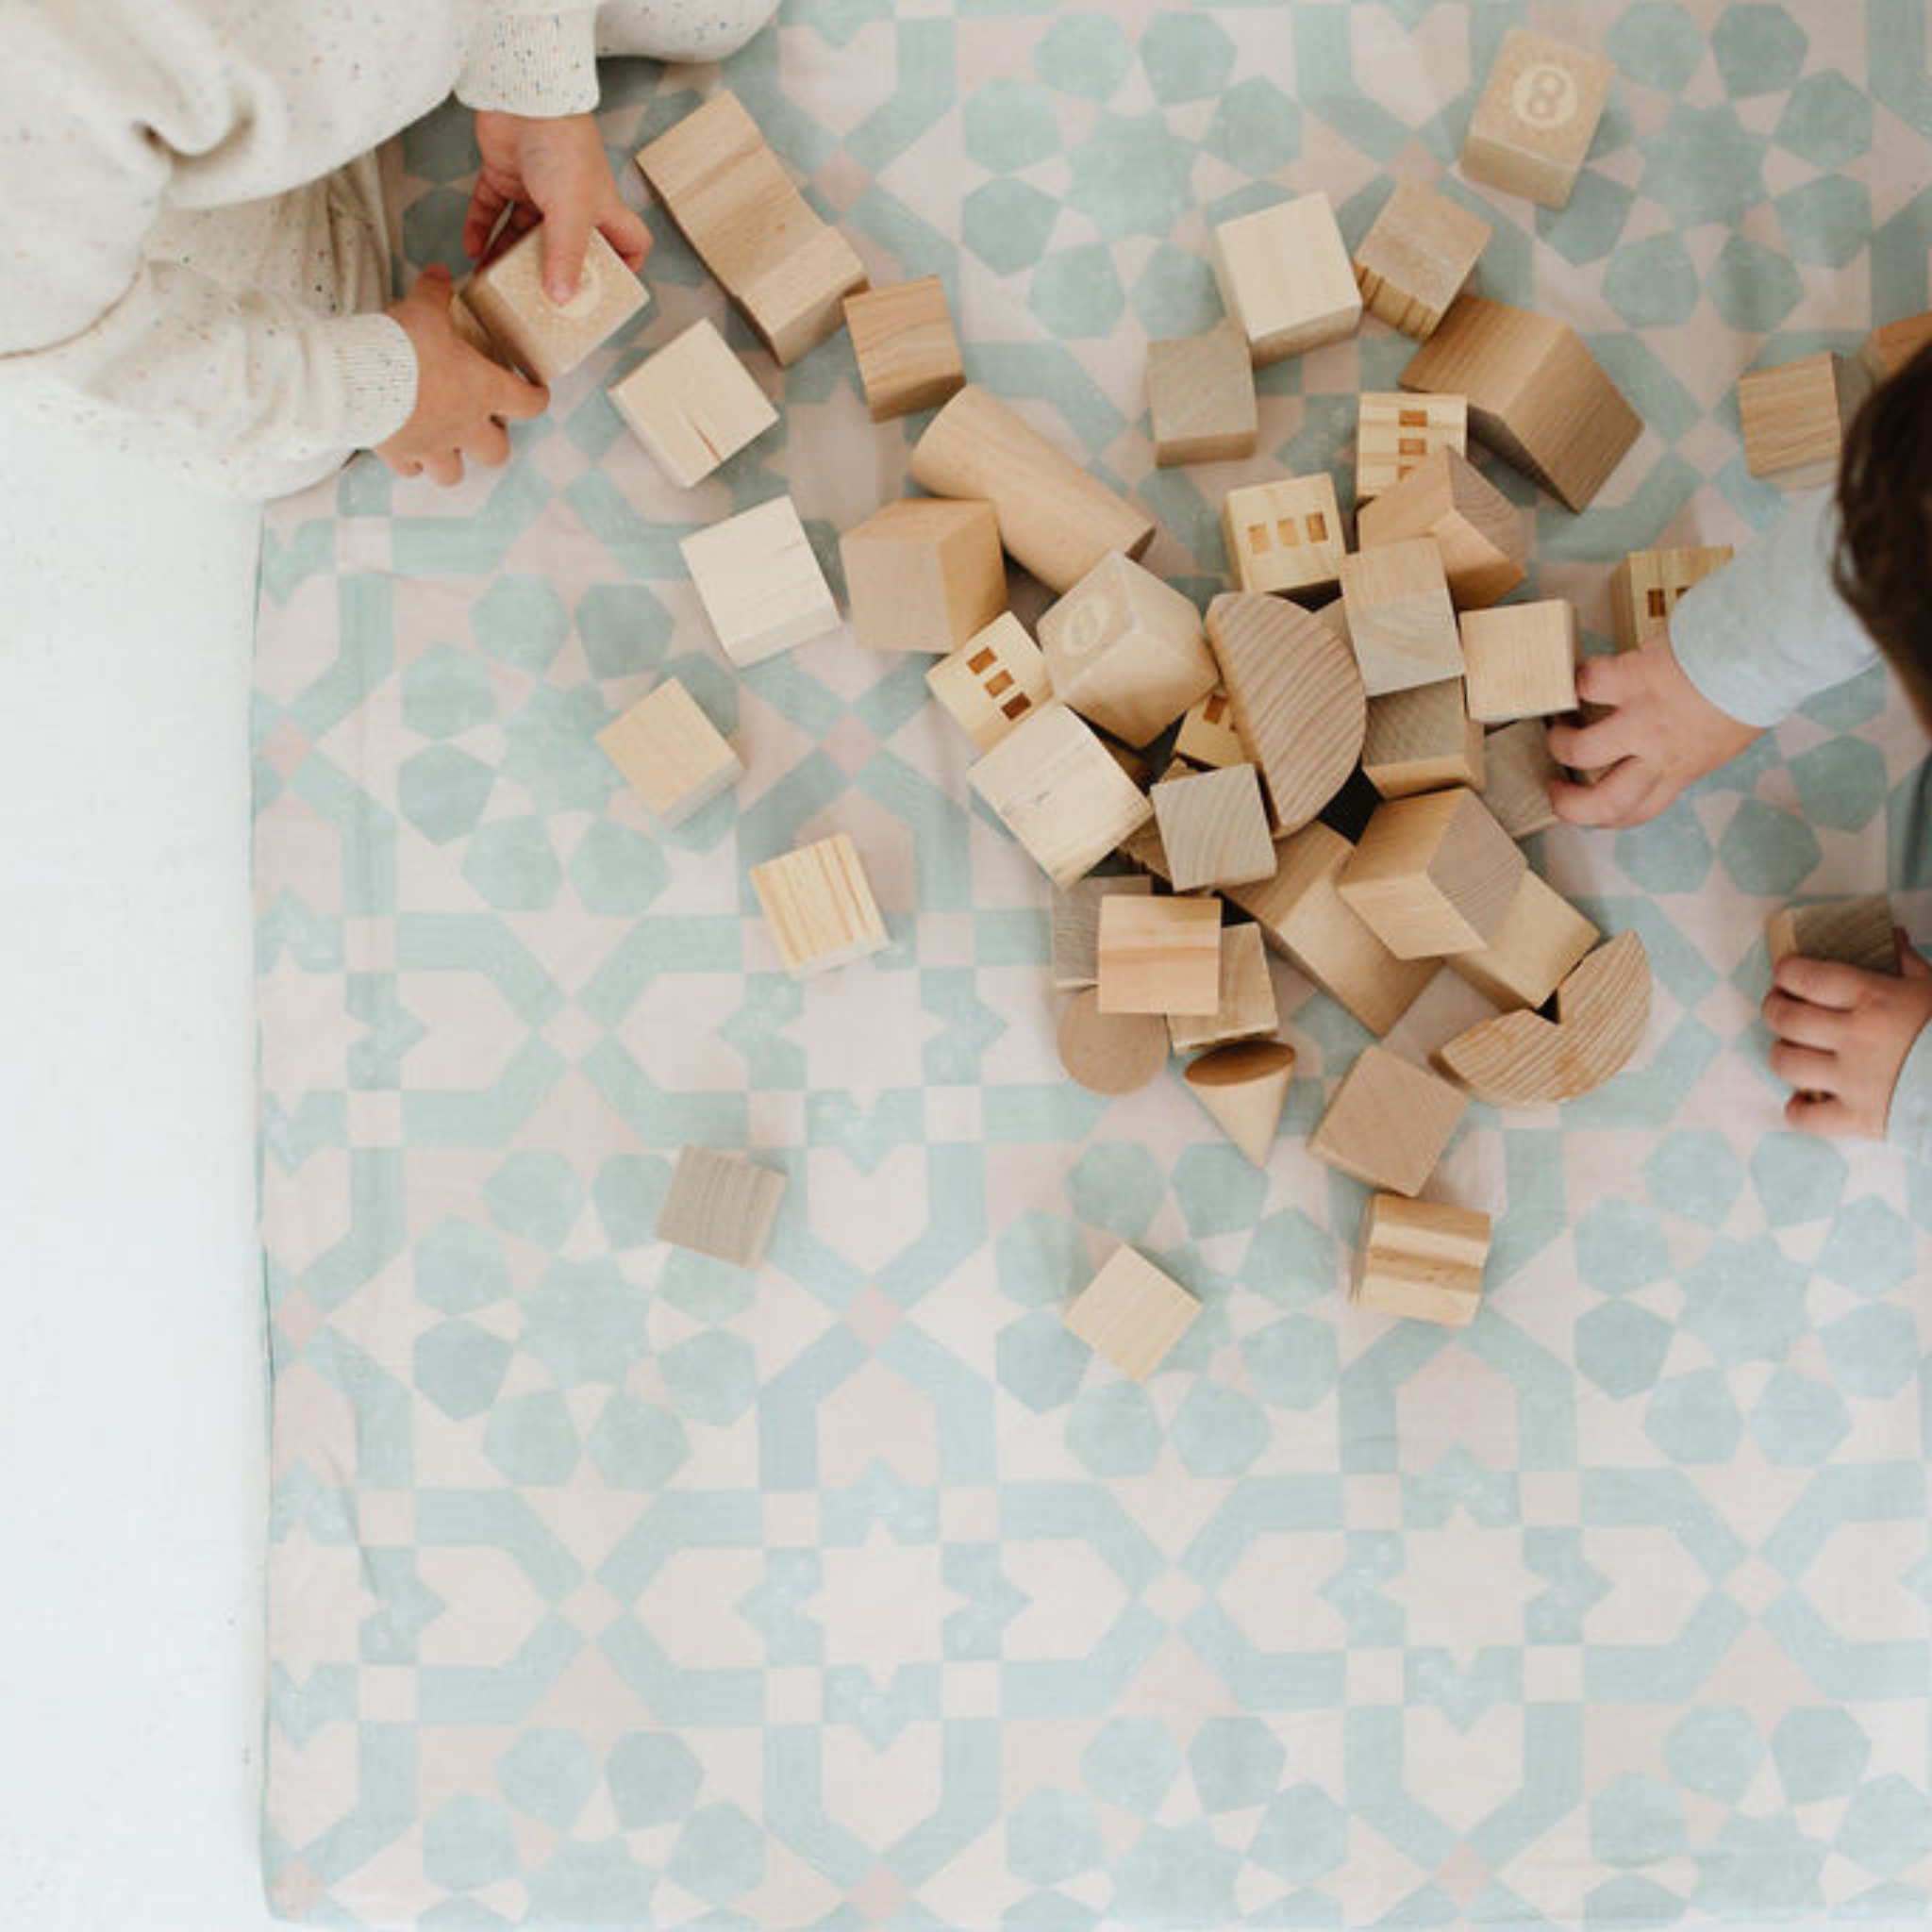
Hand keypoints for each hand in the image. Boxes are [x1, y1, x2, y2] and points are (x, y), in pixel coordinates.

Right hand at [374, 266, 547, 484]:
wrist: (358, 376)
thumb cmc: (401, 344)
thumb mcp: (424, 308)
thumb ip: (435, 292)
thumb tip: (439, 274)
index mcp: (484, 392)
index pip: (530, 404)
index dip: (536, 397)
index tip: (535, 392)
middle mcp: (464, 427)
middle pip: (497, 453)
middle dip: (492, 441)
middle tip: (481, 423)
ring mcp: (433, 446)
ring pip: (455, 474)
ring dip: (453, 461)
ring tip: (443, 442)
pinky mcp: (400, 455)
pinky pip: (412, 469)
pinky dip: (411, 461)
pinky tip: (406, 444)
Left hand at [466, 111, 650, 304]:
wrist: (523, 95)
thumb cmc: (562, 144)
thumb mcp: (571, 212)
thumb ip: (566, 257)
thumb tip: (561, 298)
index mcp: (601, 208)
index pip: (630, 240)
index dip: (626, 266)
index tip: (609, 289)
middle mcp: (571, 200)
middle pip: (566, 246)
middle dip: (550, 272)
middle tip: (536, 298)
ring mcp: (537, 186)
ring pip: (523, 231)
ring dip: (506, 255)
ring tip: (492, 280)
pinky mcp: (505, 172)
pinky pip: (491, 207)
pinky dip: (480, 227)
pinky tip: (472, 248)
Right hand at [1545, 624, 1762, 829]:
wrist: (1765, 651)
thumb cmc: (1753, 685)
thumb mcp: (1725, 736)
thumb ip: (1689, 746)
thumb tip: (1668, 744)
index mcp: (1683, 768)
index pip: (1634, 812)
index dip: (1601, 818)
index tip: (1585, 804)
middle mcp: (1660, 752)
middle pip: (1602, 803)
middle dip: (1568, 802)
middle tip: (1556, 784)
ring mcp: (1644, 717)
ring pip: (1581, 750)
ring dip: (1562, 740)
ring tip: (1560, 725)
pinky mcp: (1634, 677)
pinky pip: (1587, 683)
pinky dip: (1574, 679)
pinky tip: (1572, 675)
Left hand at [1762, 934, 1931, 1137]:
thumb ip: (1907, 963)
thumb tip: (1892, 935)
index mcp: (1876, 998)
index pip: (1808, 976)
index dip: (1787, 971)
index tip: (1785, 972)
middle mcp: (1855, 1037)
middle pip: (1786, 1017)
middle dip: (1774, 1007)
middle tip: (1779, 1004)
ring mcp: (1852, 1080)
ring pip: (1785, 1063)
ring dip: (1781, 1052)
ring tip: (1791, 1048)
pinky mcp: (1858, 1119)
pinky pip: (1805, 1117)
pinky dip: (1798, 1109)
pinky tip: (1805, 1100)